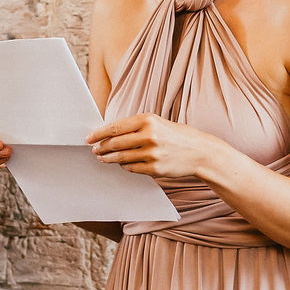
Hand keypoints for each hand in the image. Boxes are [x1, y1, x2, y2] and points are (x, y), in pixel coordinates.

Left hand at [87, 113, 230, 178]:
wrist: (200, 152)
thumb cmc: (177, 136)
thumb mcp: (158, 123)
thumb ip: (137, 126)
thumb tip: (111, 133)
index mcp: (148, 120)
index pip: (115, 127)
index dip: (99, 134)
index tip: (89, 138)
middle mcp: (149, 136)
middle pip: (115, 143)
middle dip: (101, 147)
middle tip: (94, 150)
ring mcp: (152, 153)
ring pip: (121, 157)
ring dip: (109, 159)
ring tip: (102, 158)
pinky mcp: (155, 169)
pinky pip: (132, 168)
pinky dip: (124, 166)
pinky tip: (121, 164)